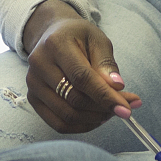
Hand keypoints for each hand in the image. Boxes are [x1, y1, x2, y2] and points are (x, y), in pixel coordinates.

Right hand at [21, 0, 136, 133]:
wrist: (52, 34)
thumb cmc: (78, 37)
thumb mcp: (98, 40)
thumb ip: (107, 64)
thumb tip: (117, 88)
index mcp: (56, 43)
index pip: (82, 77)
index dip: (105, 96)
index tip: (127, 109)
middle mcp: (39, 64)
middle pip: (74, 99)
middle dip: (103, 108)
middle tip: (124, 107)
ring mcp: (33, 83)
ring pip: (67, 115)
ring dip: (94, 119)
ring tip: (110, 111)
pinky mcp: (33, 98)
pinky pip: (58, 123)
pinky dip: (81, 126)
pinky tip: (95, 118)